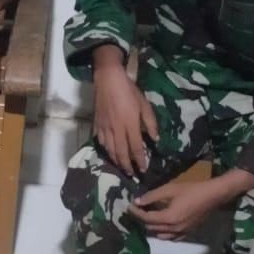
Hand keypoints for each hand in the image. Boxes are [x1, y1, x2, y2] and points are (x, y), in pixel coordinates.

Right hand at [92, 48, 157, 176]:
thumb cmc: (129, 90)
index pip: (136, 148)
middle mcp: (117, 129)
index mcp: (130, 124)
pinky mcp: (97, 125)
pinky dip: (106, 150)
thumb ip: (150, 123)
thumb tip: (155, 139)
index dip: (140, 160)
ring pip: (110, 150)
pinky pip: (101, 142)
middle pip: (121, 153)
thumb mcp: (144, 104)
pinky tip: (109, 153)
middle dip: (127, 166)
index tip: (143, 169)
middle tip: (131, 174)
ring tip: (121, 167)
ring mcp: (105, 128)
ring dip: (116, 161)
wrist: (108, 80)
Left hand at [129, 179, 232, 239]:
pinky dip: (164, 233)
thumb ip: (152, 196)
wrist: (213, 196)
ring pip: (160, 235)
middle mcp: (174, 229)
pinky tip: (162, 226)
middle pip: (151, 228)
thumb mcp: (169, 189)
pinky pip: (172, 238)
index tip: (129, 206)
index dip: (136, 213)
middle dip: (142, 220)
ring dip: (152, 228)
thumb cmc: (191, 190)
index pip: (146, 218)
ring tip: (148, 217)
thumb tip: (137, 201)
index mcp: (168, 218)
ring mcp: (182, 232)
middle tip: (137, 210)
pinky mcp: (188, 232)